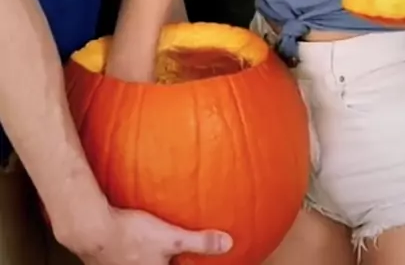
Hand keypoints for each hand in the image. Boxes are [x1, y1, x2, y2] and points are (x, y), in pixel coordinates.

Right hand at [74, 205, 231, 263]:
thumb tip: (228, 243)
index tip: (188, 262)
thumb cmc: (131, 235)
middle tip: (176, 255)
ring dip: (155, 258)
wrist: (90, 229)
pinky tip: (139, 238)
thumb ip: (199, 242)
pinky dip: (138, 254)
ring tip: (158, 251)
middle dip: (171, 260)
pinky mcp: (107, 261)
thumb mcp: (171, 237)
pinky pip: (127, 260)